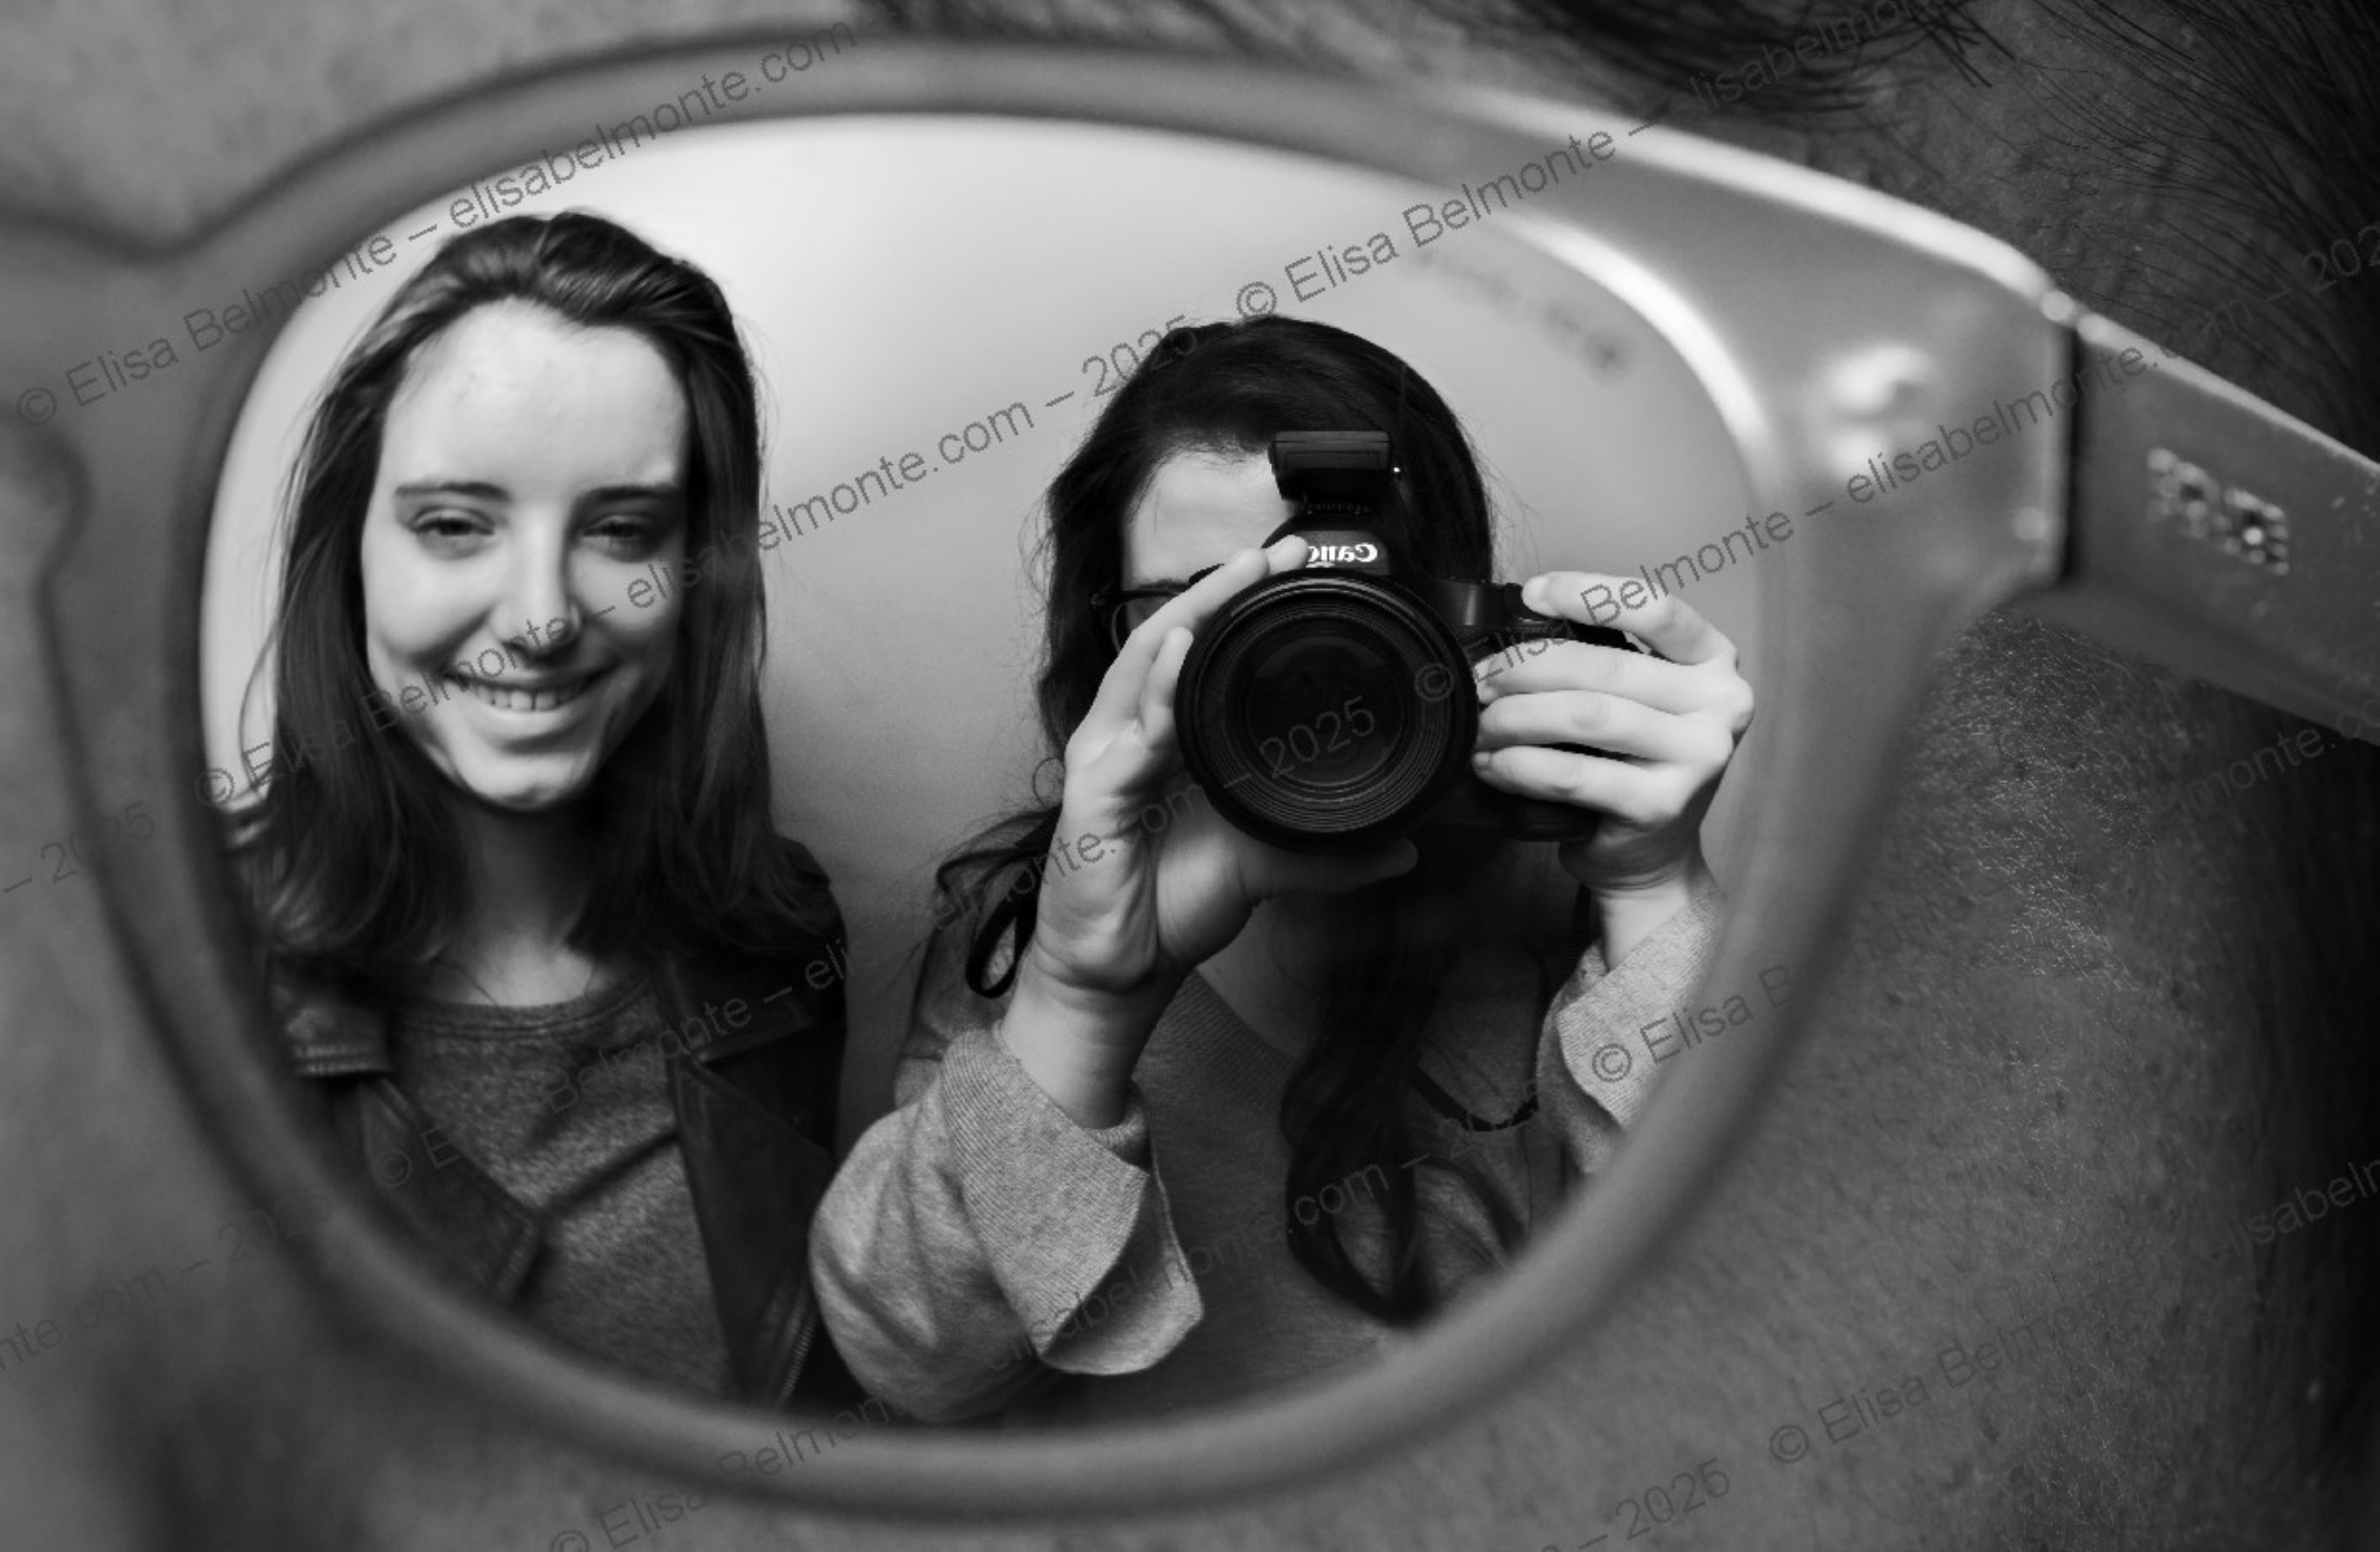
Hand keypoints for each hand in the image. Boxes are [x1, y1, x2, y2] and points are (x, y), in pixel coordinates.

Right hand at [1008, 535, 1416, 1114]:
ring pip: (1144, 667)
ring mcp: (1107, 761)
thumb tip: (1401, 845)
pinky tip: (1180, 654)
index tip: (1294, 570)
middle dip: (1219, 590)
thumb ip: (1328, 853)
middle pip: (1169, 640)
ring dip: (1191, 616)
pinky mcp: (1093, 798)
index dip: (1237, 608)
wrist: (1119, 975)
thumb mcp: (1264, 868)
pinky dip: (1155, 690)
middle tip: (1277, 553)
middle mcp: (1131, 737)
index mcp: (1165, 741)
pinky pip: (1127, 734)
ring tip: (1235, 578)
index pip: (1197, 653)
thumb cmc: (1168, 907)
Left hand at [1469, 573, 1752, 904]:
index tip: (1533, 594)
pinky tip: (1492, 764)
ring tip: (1482, 724)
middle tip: (1482, 679)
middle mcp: (1721, 703)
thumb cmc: (1631, 766)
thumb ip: (1603, 659)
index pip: (1655, 608)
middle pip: (1605, 666)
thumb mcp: (1637, 700)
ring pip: (1587, 715)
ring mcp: (1698, 756)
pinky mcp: (1662, 805)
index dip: (1588, 593)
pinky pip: (1573, 774)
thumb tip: (1513, 629)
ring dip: (1517, 717)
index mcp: (1714, 661)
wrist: (1650, 857)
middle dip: (1527, 668)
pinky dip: (1520, 766)